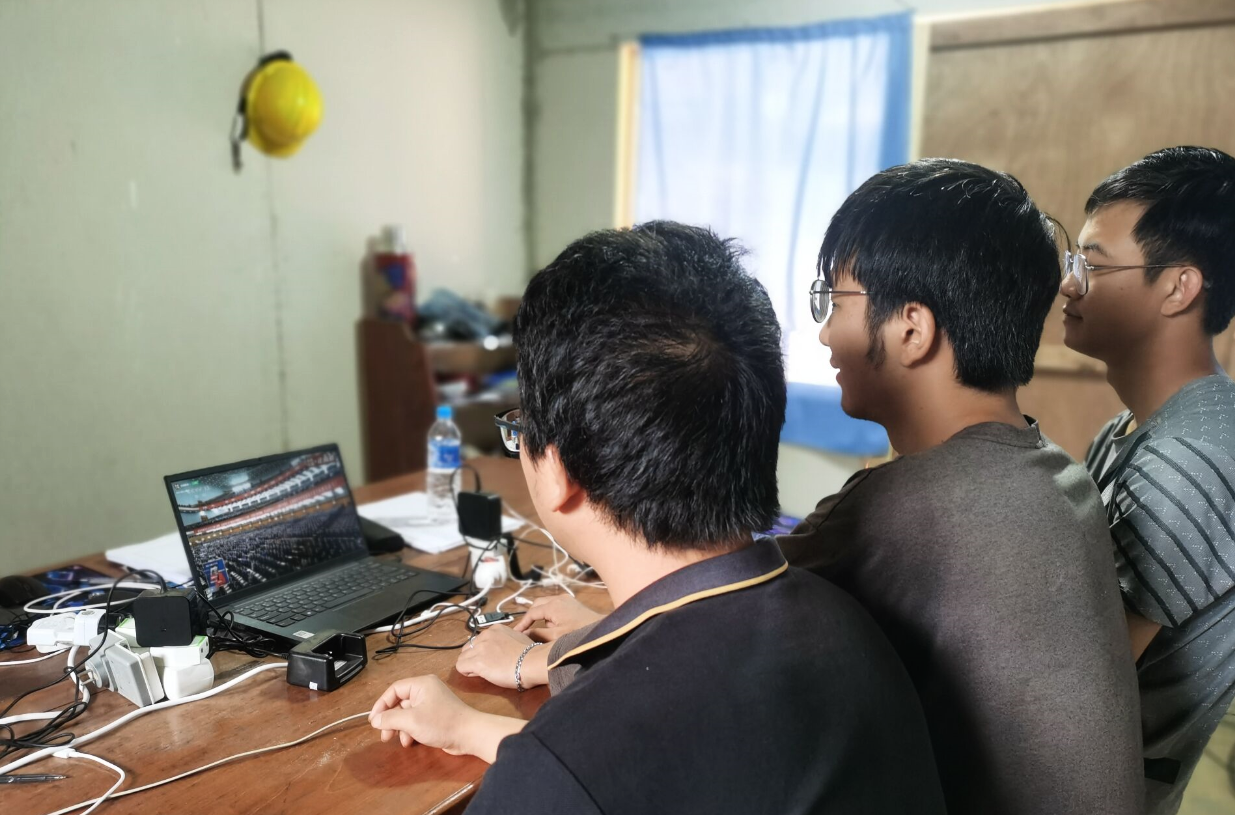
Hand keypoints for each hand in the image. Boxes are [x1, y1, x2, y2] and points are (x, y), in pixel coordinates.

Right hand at [368, 675, 482, 754]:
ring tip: (395, 739)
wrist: (469, 735)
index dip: (381, 704)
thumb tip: (376, 720)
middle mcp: (426, 691)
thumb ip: (390, 719)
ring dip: (399, 727)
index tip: (374, 720)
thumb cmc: (441, 723)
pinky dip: (409, 730)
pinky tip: (408, 741)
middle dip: (390, 719)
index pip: (394, 690)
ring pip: (407, 714)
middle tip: (383, 734)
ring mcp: (431, 703)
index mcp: (421, 684)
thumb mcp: (411, 721)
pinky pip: (416, 720)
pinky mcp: (435, 716)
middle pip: (399, 703)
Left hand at [456, 624, 536, 688]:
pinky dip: (467, 672)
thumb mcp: (518, 639)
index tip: (491, 658)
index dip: (482, 651)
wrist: (532, 662)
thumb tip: (505, 648)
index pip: (479, 640)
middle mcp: (486, 635)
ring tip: (484, 672)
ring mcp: (480, 648)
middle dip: (474, 657)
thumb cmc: (531, 654)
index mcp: (496, 629)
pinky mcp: (477, 662)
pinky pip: (460, 666)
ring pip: (462, 657)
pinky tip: (479, 675)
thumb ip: (507, 640)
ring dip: (470, 665)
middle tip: (486, 667)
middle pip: (468, 648)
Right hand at [511, 595, 603, 641]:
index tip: (515, 633)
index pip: (531, 613)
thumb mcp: (556, 636)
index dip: (522, 623)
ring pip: (546, 604)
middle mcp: (558, 599)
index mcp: (552, 606)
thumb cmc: (579, 633)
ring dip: (540, 615)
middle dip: (530, 617)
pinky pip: (555, 605)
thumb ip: (538, 634)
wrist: (601, 629)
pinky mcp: (572, 602)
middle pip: (537, 605)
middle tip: (525, 629)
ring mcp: (566, 599)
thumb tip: (524, 634)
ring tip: (540, 630)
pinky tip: (553, 626)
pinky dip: (549, 613)